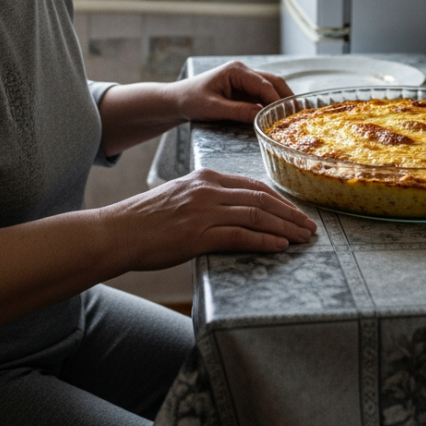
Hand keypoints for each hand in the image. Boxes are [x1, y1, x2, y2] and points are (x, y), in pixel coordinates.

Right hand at [94, 168, 316, 270]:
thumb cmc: (145, 220)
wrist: (116, 232)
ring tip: (302, 238)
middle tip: (309, 226)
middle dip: (290, 214)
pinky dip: (264, 241)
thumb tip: (232, 211)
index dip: (280, 200)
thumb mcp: (179, 197)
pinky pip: (240, 236)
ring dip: (285, 228)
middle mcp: (207, 190)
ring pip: (256, 216)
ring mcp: (203, 211)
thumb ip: (206, 199)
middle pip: (261, 199)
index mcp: (205, 178)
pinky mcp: (197, 235)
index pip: (253, 186)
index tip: (295, 211)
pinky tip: (279, 246)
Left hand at [173, 60, 292, 123]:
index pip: (264, 84)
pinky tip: (280, 118)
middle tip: (301, 114)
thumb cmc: (191, 100)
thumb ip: (238, 112)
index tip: (288, 115)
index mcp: (236, 71)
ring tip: (295, 117)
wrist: (177, 100)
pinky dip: (273, 105)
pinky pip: (263, 95)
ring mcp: (245, 80)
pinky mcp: (244, 90)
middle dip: (287, 97)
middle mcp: (244, 71)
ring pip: (271, 88)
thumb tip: (261, 117)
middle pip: (274, 82)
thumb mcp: (213, 108)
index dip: (277, 100)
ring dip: (282, 101)